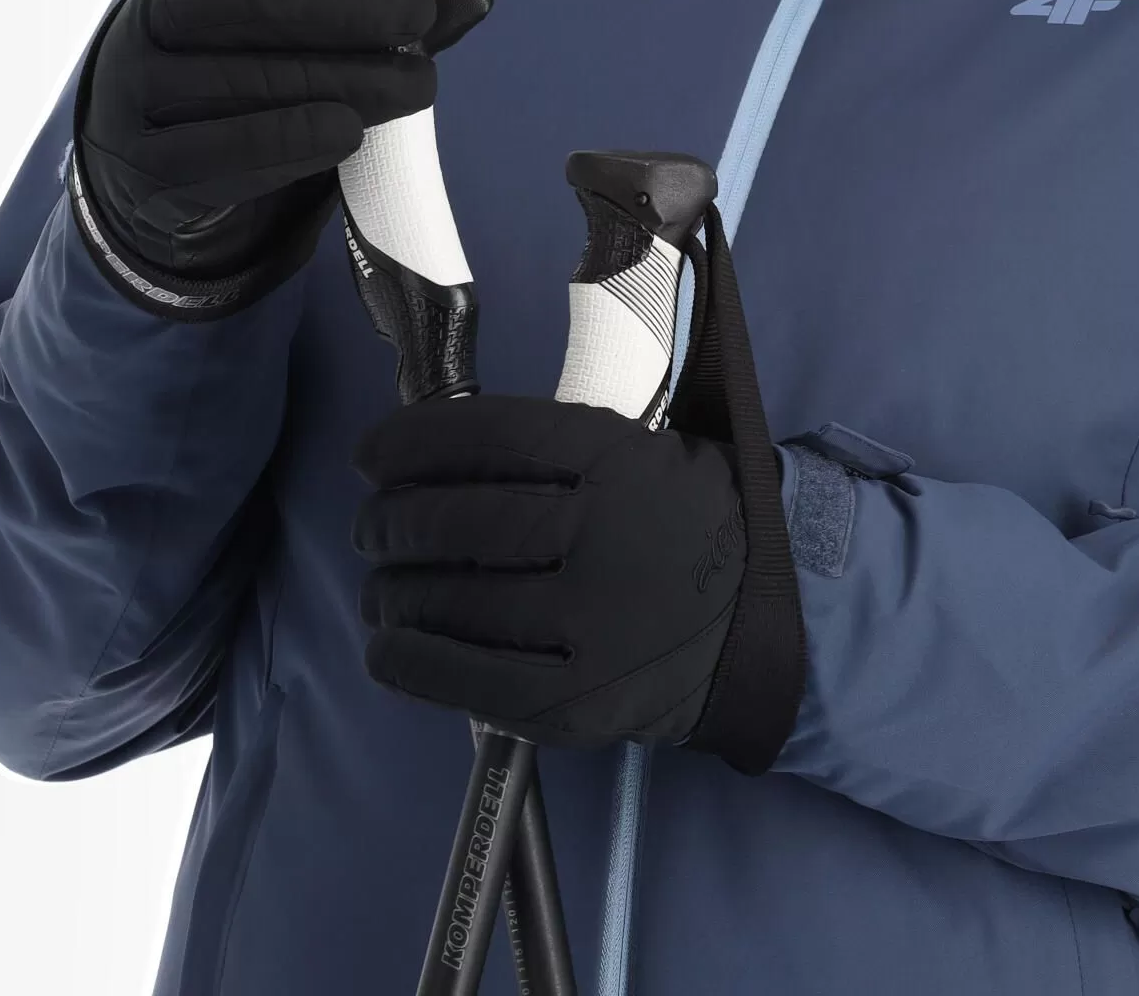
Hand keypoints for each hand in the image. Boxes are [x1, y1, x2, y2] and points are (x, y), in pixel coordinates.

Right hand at [71, 0, 487, 313]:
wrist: (166, 172)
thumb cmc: (254, 72)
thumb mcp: (309, 28)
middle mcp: (149, 23)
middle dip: (342, 2)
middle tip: (419, 12)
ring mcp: (139, 97)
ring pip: (242, 78)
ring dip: (343, 78)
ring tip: (421, 83)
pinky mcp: (152, 171)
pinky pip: (220, 153)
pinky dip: (290, 139)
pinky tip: (351, 132)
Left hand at [351, 394, 754, 752]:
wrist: (768, 622)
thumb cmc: (690, 524)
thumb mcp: (645, 452)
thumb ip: (557, 448)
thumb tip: (435, 451)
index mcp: (618, 460)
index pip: (489, 437)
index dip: (412, 444)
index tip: (370, 456)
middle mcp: (601, 536)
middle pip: (457, 520)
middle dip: (391, 522)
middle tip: (372, 528)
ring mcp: (589, 625)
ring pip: (453, 599)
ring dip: (393, 592)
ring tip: (381, 588)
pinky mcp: (578, 701)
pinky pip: (470, 681)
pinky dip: (412, 661)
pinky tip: (388, 644)